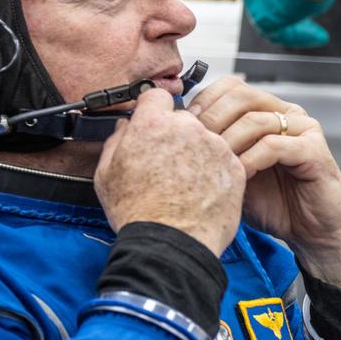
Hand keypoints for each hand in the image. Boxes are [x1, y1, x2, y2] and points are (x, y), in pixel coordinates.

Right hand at [95, 89, 244, 255]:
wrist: (170, 243)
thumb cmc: (137, 213)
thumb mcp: (105, 175)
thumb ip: (115, 142)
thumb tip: (124, 129)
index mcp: (152, 125)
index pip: (156, 96)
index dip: (152, 110)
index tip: (151, 123)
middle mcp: (187, 128)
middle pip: (183, 118)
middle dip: (175, 134)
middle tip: (166, 162)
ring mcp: (215, 146)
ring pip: (206, 139)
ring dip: (196, 153)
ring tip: (184, 182)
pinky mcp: (235, 167)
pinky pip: (224, 160)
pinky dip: (214, 171)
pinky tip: (200, 191)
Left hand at [190, 76, 340, 289]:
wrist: (308, 230)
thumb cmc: (267, 200)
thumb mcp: (228, 170)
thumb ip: (209, 149)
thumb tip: (169, 134)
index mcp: (264, 110)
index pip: (228, 86)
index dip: (202, 101)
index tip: (181, 125)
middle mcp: (285, 112)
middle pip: (241, 94)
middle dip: (210, 118)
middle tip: (193, 144)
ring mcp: (303, 129)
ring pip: (255, 119)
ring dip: (227, 142)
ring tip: (212, 164)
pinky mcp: (315, 150)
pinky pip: (274, 145)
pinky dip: (249, 160)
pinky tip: (237, 176)